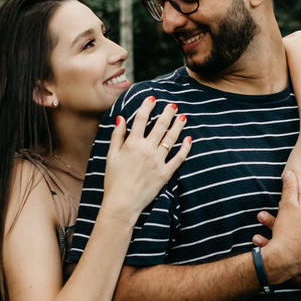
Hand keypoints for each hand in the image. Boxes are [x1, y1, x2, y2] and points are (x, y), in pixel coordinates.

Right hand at [100, 96, 190, 221]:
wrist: (122, 203)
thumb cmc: (113, 180)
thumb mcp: (111, 156)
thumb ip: (117, 136)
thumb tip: (121, 118)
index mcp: (132, 144)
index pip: (141, 119)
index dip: (147, 106)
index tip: (152, 98)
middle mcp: (147, 149)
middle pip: (160, 125)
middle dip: (167, 113)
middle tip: (173, 105)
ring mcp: (158, 161)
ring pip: (171, 138)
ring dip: (178, 126)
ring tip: (183, 117)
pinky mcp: (166, 173)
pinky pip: (179, 157)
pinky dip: (185, 147)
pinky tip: (189, 138)